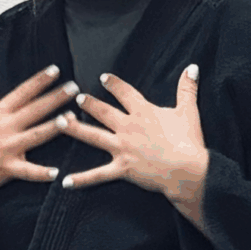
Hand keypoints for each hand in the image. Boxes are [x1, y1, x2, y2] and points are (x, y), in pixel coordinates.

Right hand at [0, 68, 78, 249]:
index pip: (22, 92)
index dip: (39, 80)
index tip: (55, 69)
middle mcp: (3, 127)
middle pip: (34, 109)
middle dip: (54, 97)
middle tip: (74, 87)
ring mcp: (5, 147)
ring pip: (34, 135)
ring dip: (53, 127)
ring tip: (71, 119)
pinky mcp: (5, 168)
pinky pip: (27, 171)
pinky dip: (41, 173)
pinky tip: (56, 173)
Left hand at [59, 65, 208, 224]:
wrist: (187, 170)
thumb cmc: (189, 141)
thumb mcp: (188, 111)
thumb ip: (187, 88)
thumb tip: (192, 67)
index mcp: (143, 112)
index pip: (125, 93)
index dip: (114, 84)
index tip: (104, 77)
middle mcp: (128, 127)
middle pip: (103, 112)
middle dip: (88, 104)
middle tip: (76, 97)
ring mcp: (122, 148)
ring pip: (93, 136)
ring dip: (74, 129)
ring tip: (58, 122)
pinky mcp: (121, 168)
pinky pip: (97, 175)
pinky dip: (81, 180)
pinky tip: (65, 182)